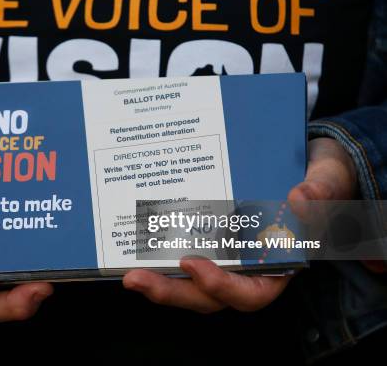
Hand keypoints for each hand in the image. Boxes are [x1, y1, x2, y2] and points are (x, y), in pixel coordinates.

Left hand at [123, 138, 357, 311]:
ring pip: (187, 280)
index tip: (194, 265)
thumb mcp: (329, 181)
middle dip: (171, 291)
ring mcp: (223, 253)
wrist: (307, 162)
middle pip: (206, 294)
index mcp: (278, 266)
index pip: (249, 292)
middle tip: (136, 279)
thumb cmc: (320, 178)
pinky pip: (180, 251)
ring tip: (126, 270)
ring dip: (157, 279)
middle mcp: (246, 266)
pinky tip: (134, 240)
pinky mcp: (206, 236)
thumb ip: (323, 191)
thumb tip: (300, 198)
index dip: (221, 286)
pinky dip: (158, 251)